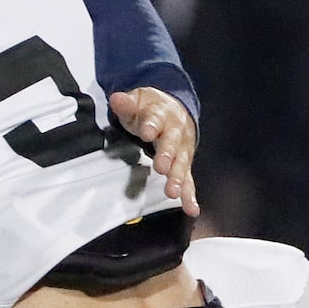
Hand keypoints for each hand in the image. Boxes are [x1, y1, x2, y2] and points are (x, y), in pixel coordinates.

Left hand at [109, 88, 198, 216]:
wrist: (174, 109)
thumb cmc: (151, 109)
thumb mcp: (138, 100)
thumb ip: (127, 103)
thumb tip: (116, 99)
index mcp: (161, 114)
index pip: (155, 119)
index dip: (151, 126)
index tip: (147, 133)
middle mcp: (175, 132)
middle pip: (172, 143)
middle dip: (168, 155)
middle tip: (162, 167)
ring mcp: (181, 149)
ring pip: (181, 163)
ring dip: (177, 177)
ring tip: (173, 192)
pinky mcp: (184, 163)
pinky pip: (188, 180)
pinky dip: (189, 194)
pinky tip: (191, 208)